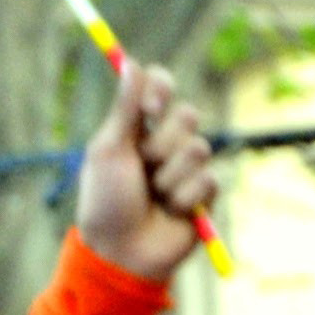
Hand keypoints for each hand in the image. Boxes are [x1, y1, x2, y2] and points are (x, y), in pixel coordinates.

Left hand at [71, 60, 216, 283]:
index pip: (162, 86)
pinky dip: (184, 199)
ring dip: (171, 176)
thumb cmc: (105, 202)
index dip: (162, 90)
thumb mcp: (108, 150)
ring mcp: (186, 170)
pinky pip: (208, 180)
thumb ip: (124, 108)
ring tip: (155, 197)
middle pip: (187, 115)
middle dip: (163, 145)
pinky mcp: (203, 197)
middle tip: (144, 168)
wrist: (121, 252)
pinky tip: (171, 213)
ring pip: (199, 148)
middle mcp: (165, 143)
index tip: (151, 107)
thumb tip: (128, 62)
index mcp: (139, 128)